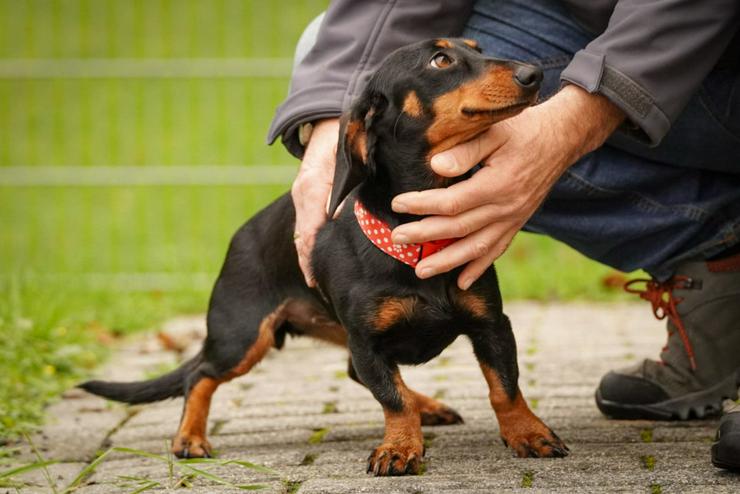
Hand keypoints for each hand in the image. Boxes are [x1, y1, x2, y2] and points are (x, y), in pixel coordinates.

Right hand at [291, 118, 339, 285]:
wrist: (327, 123)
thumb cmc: (342, 141)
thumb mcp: (347, 161)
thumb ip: (344, 189)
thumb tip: (341, 217)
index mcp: (312, 188)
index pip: (311, 230)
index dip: (313, 255)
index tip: (317, 278)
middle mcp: (303, 195)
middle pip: (303, 236)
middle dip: (309, 262)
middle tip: (320, 286)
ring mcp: (301, 195)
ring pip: (302, 232)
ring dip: (307, 255)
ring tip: (317, 281)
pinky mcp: (305, 196)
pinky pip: (305, 224)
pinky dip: (308, 243)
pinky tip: (315, 259)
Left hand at [390, 85, 624, 289]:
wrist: (561, 138)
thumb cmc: (524, 129)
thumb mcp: (495, 130)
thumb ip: (465, 150)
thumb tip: (436, 167)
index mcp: (498, 184)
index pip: (452, 202)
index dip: (422, 205)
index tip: (397, 204)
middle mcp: (506, 207)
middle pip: (459, 228)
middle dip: (425, 236)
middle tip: (397, 239)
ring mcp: (513, 219)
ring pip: (477, 248)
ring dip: (447, 262)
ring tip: (421, 271)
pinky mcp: (517, 223)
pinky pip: (497, 250)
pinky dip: (479, 267)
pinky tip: (462, 282)